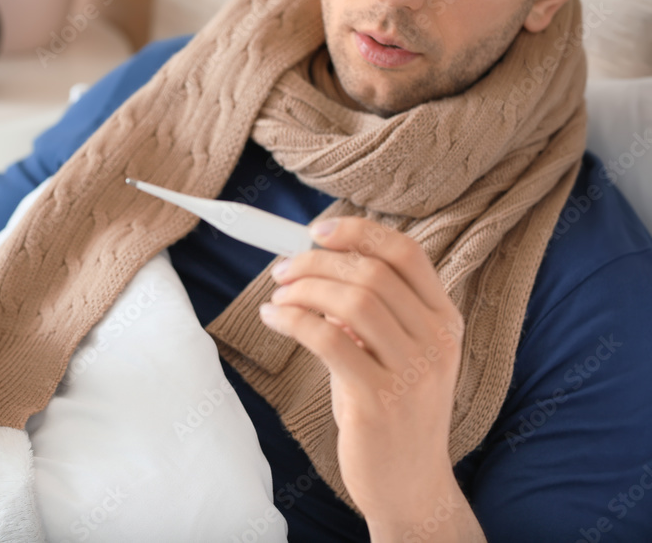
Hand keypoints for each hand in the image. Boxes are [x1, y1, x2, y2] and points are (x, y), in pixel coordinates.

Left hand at [260, 217, 475, 534]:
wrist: (410, 485)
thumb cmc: (392, 411)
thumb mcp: (393, 354)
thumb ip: (369, 312)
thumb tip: (316, 268)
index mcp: (444, 320)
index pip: (407, 253)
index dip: (359, 232)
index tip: (317, 231)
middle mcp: (436, 341)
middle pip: (372, 273)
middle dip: (316, 263)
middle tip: (282, 270)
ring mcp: (412, 371)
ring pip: (352, 300)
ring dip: (303, 289)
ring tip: (276, 297)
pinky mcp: (379, 399)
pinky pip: (328, 339)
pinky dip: (293, 320)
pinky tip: (273, 318)